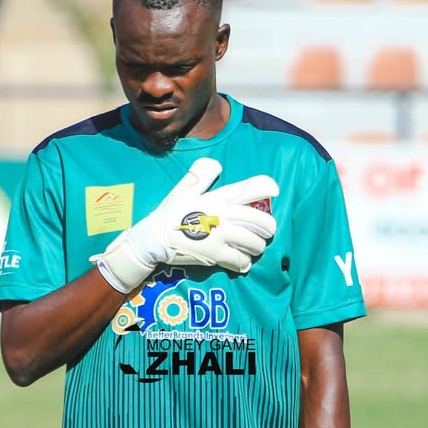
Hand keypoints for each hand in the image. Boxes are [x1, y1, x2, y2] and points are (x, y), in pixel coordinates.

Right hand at [91, 157, 277, 292]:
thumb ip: (201, 175)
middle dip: (268, 226)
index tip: (275, 190)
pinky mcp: (216, 255)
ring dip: (258, 246)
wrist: (153, 240)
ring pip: (254, 242)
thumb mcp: (183, 189)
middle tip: (267, 230)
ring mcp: (221, 237)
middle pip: (260, 221)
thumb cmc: (169, 214)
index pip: (249, 189)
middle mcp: (223, 216)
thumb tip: (216, 164)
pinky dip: (245, 263)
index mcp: (217, 198)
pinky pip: (241, 261)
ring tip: (255, 247)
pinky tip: (243, 262)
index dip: (266, 187)